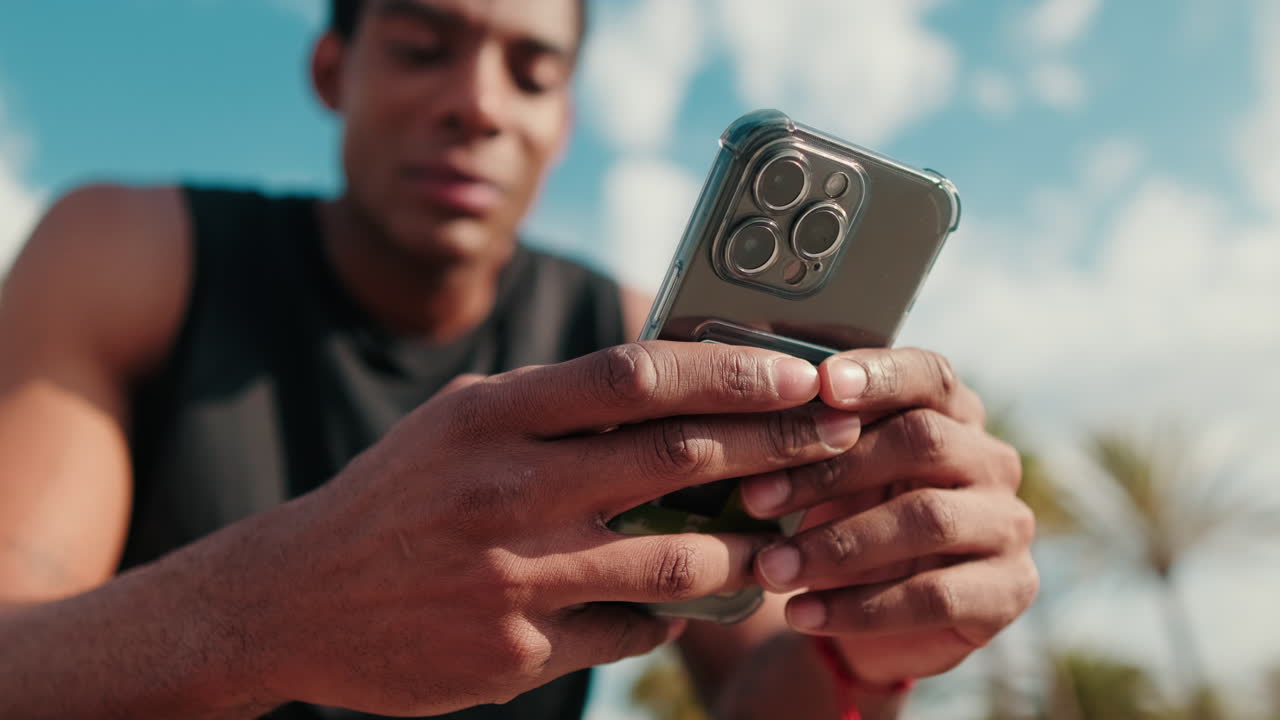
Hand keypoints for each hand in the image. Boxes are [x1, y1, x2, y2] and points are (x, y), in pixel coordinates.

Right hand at [192, 341, 863, 715]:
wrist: (294, 598)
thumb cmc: (397, 495)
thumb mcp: (461, 422)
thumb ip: (556, 402)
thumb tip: (676, 383)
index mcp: (492, 416)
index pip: (637, 377)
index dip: (731, 371)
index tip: (801, 371)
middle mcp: (507, 490)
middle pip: (678, 460)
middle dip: (776, 445)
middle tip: (836, 437)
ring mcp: (513, 577)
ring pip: (677, 562)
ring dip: (746, 550)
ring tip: (782, 536)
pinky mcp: (515, 652)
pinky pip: (632, 631)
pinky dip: (670, 615)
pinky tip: (678, 602)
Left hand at [739, 348, 1037, 685]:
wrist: (872, 621)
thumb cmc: (843, 517)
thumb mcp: (827, 473)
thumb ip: (811, 436)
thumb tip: (752, 405)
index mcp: (952, 412)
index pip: (929, 374)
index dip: (879, 375)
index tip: (822, 384)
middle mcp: (992, 459)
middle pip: (921, 441)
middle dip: (830, 470)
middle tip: (754, 499)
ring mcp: (1008, 524)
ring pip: (927, 519)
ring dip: (837, 545)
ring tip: (770, 569)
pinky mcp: (1010, 590)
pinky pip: (935, 595)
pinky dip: (859, 607)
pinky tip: (802, 614)